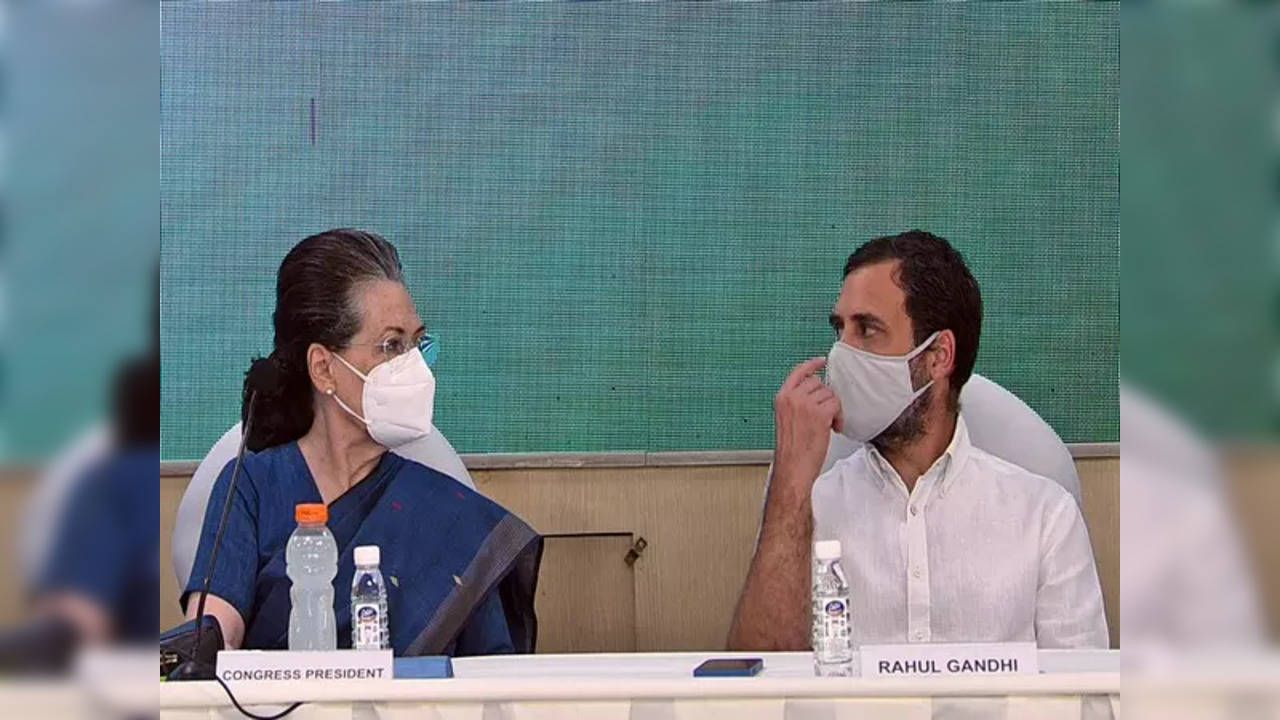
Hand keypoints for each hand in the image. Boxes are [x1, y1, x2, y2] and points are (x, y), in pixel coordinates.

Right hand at [772, 357, 842, 490]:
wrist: (793, 467)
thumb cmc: (791, 449)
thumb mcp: (787, 419)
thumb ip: (797, 402)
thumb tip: (816, 393)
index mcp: (782, 398)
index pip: (798, 372)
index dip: (812, 365)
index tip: (821, 361)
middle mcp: (792, 398)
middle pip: (819, 383)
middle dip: (825, 397)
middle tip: (825, 414)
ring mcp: (806, 404)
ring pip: (830, 394)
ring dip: (833, 409)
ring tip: (828, 425)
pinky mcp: (819, 414)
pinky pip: (836, 404)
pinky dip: (839, 417)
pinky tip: (833, 427)